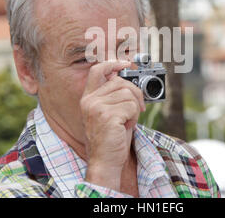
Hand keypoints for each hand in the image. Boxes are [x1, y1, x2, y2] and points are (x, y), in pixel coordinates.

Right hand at [80, 60, 145, 190]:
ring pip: (129, 94)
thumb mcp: (108, 113)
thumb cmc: (110, 138)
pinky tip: (126, 126)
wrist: (105, 161)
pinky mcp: (107, 116)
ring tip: (126, 122)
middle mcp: (90, 100)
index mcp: (88, 98)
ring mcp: (97, 108)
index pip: (97, 70)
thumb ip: (113, 95)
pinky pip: (131, 107)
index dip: (113, 63)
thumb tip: (128, 79)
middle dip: (135, 94)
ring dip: (134, 109)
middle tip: (136, 109)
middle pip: (121, 82)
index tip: (126, 64)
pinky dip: (135, 117)